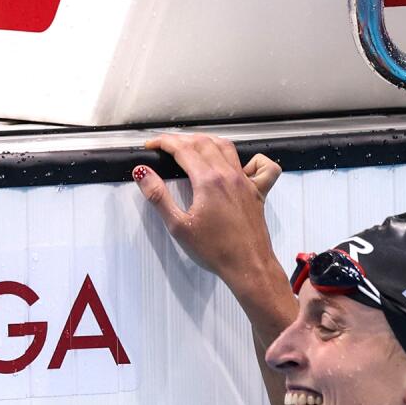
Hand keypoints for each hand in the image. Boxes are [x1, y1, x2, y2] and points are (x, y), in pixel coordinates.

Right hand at [134, 134, 282, 292]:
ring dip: (208, 141)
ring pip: (227, 147)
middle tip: (167, 146)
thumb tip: (143, 173)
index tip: (153, 144)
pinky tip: (242, 165)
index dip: (164, 142)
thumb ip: (159, 196)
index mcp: (208, 181)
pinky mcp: (258, 191)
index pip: (183, 149)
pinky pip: (262, 166)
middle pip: (203, 142)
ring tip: (193, 146)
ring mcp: (246, 181)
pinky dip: (252, 159)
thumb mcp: (178, 226)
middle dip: (182, 139)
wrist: (247, 265)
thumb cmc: (216, 250)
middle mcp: (229, 175)